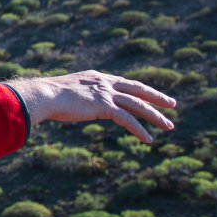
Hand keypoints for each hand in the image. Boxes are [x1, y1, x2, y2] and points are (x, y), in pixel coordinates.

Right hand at [9, 71, 177, 142]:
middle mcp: (104, 82)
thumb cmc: (47, 96)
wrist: (44, 95)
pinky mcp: (105, 106)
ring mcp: (105, 93)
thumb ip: (75, 97)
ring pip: (138, 105)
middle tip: (172, 103)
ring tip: (169, 126)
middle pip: (137, 89)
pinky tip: (148, 139)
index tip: (150, 95)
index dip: (139, 90)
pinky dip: (139, 130)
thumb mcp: (66, 93)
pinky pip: (127, 119)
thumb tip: (68, 104)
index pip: (124, 83)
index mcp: (96, 77)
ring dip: (155, 116)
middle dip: (157, 97)